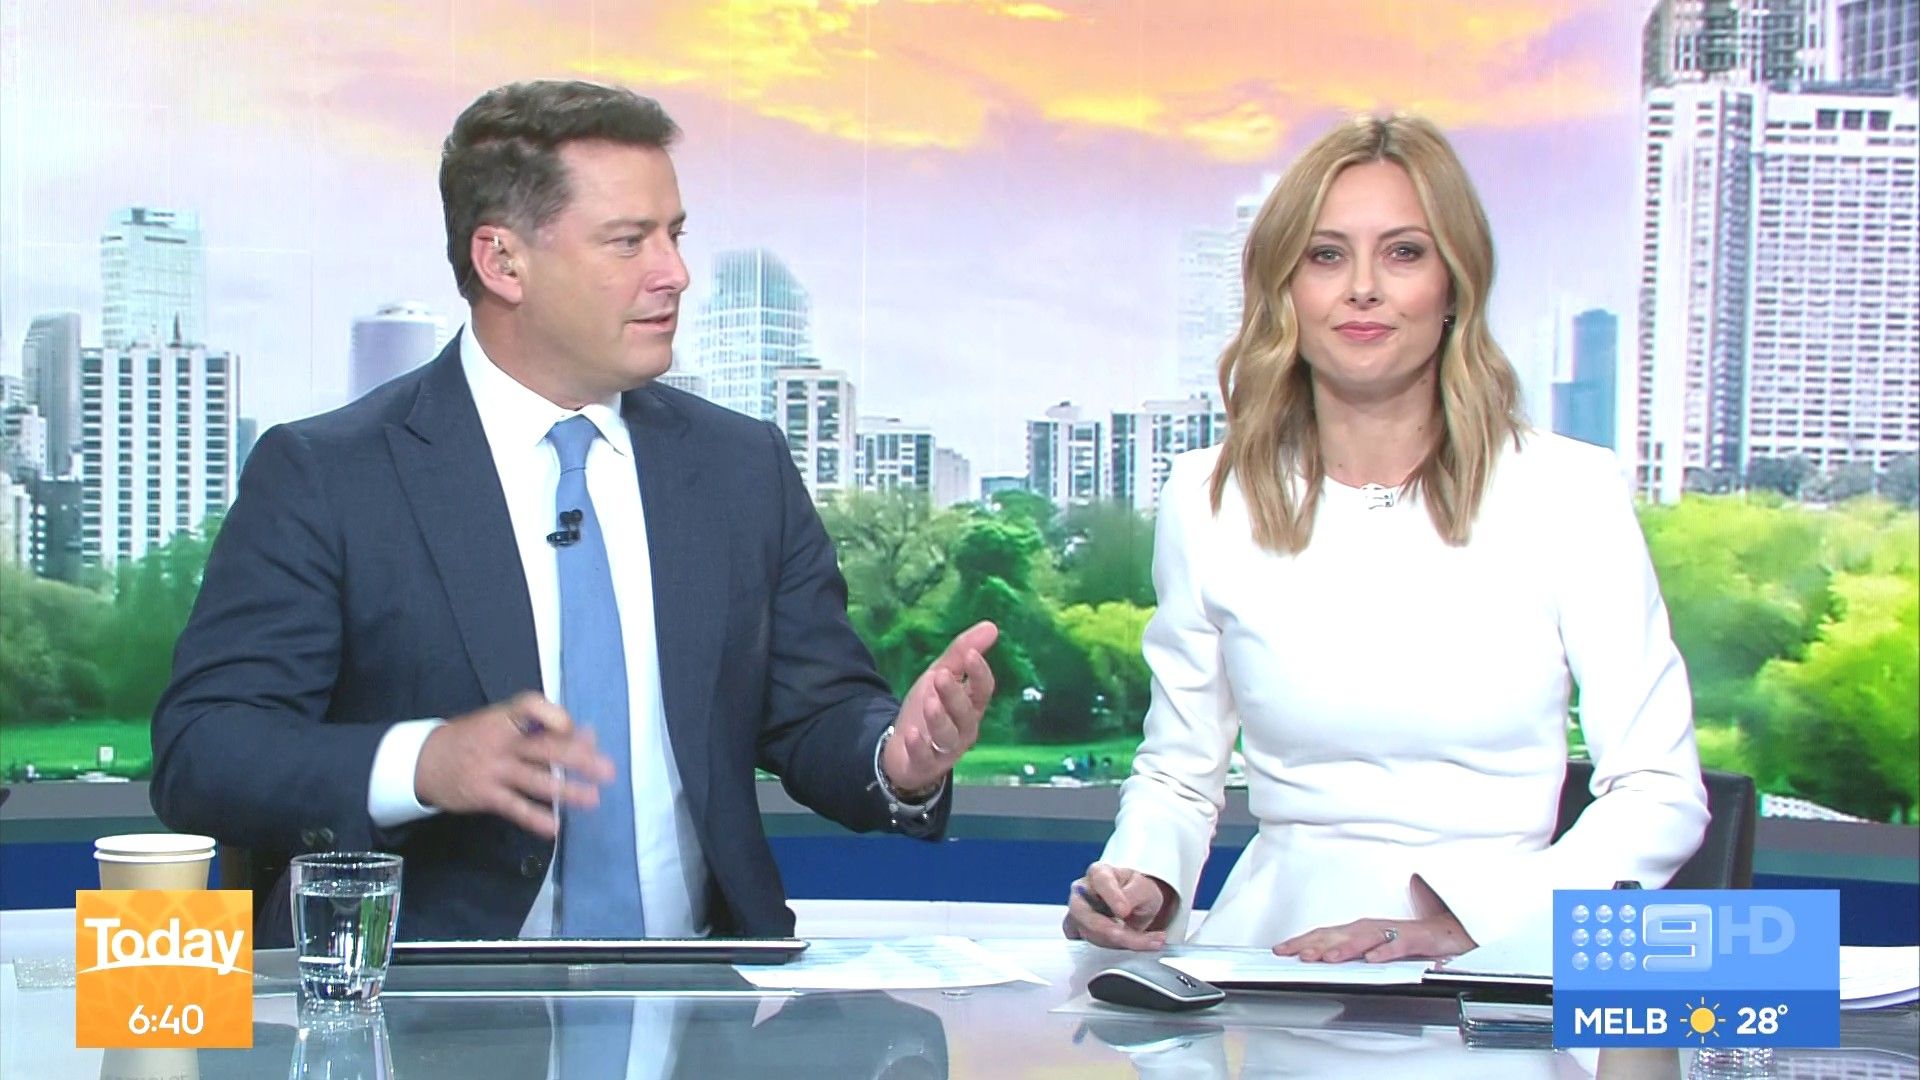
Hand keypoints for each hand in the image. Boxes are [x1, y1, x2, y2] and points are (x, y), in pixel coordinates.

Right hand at [413, 691, 615, 837]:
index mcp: (504, 719)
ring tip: (592, 799)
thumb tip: (588, 735)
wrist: (424, 761)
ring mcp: (493, 769)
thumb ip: (541, 728)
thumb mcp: (500, 723)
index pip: (530, 707)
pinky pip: (514, 807)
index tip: (574, 728)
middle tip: (608, 771)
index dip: (554, 715)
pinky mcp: (485, 795)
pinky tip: (555, 827)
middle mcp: (500, 742)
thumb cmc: (473, 738)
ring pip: (535, 780)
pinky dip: (535, 818)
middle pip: (543, 748)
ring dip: (566, 791)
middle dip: (579, 759)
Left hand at [882, 621, 997, 793]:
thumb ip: (961, 652)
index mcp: (971, 705)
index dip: (980, 674)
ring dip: (940, 719)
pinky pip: (925, 757)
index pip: (983, 690)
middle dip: (954, 694)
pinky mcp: (925, 764)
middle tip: (941, 675)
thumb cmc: (929, 707)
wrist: (903, 748)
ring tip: (929, 702)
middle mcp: (964, 728)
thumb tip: (992, 626)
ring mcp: (946, 749)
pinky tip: (912, 733)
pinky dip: (919, 746)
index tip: (971, 654)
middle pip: (966, 713)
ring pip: (948, 736)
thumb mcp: (940, 675)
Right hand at [1062, 862, 1173, 950]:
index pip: (1101, 882)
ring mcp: (1077, 914)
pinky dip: (1113, 948)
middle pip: (1083, 912)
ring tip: (1147, 941)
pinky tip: (1131, 945)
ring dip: (1119, 942)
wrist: (1135, 906)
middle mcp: (1082, 892)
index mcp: (1099, 873)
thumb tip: (1122, 910)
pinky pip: (1090, 945)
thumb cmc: (1136, 891)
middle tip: (1133, 937)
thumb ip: (1133, 895)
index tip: (1124, 911)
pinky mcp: (1079, 933)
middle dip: (1109, 929)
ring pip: (1089, 932)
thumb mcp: (1144, 888)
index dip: (1112, 897)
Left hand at [1274, 911, 1476, 962]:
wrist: (1450, 932)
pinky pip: (1399, 946)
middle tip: (1295, 954)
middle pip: (1339, 935)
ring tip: (1328, 957)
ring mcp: (1394, 933)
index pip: (1325, 934)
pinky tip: (1374, 959)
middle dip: (1316, 944)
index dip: (1302, 941)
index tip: (1280, 950)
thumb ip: (1352, 948)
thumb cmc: (1409, 939)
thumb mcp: (1374, 945)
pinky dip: (1386, 951)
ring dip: (1346, 947)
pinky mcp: (1416, 940)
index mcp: (1360, 930)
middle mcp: (1372, 928)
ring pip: (1365, 939)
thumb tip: (1321, 951)